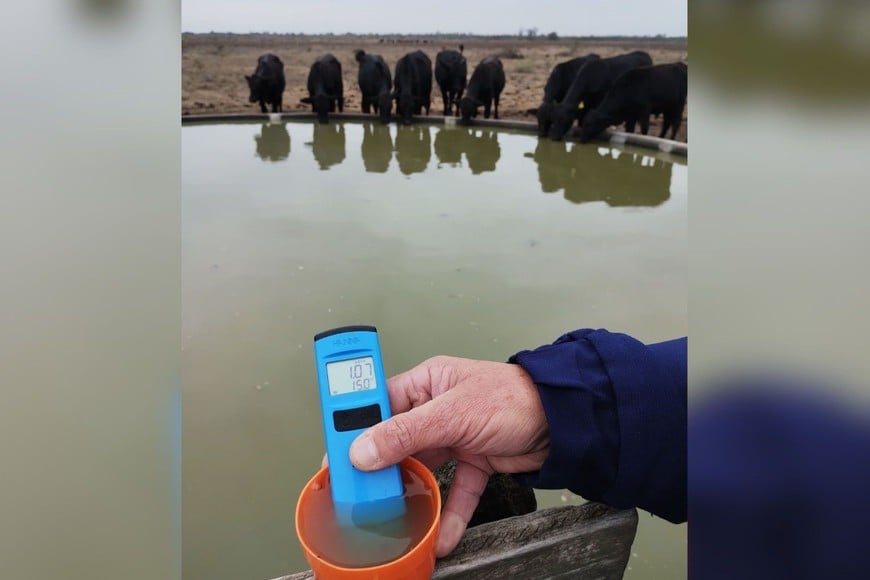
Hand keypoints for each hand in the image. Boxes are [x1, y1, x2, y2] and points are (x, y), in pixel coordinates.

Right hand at [348, 356, 548, 556]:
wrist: (564, 421)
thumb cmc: (512, 398)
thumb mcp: (453, 414)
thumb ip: (406, 433)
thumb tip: (361, 451)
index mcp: (426, 383)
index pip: (378, 403)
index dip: (354, 426)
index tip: (334, 454)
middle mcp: (436, 408)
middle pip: (396, 441)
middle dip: (380, 469)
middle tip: (358, 495)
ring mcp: (455, 436)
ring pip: (424, 469)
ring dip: (413, 495)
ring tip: (392, 520)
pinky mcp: (475, 461)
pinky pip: (456, 490)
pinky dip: (450, 514)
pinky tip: (441, 538)